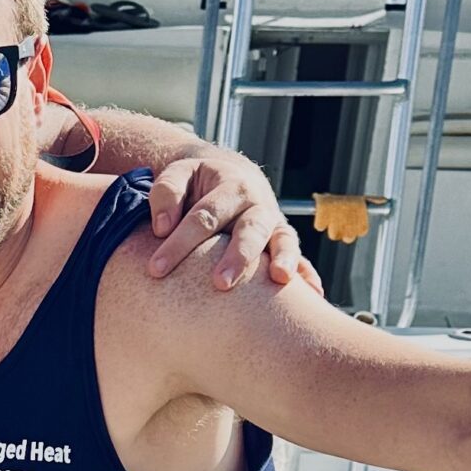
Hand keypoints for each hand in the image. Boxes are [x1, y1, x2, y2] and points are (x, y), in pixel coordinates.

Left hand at [144, 154, 323, 294]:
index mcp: (230, 186)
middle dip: (237, 255)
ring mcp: (273, 224)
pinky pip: (298, 258)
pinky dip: (307, 274)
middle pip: (249, 229)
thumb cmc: (195, 183)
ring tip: (279, 279)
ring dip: (283, 259)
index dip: (179, 243)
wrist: (227, 176)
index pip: (204, 217)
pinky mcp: (280, 243)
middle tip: (220, 284)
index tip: (155, 270)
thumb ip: (166, 193)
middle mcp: (257, 205)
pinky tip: (315, 294)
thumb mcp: (178, 175)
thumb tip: (162, 227)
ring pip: (283, 239)